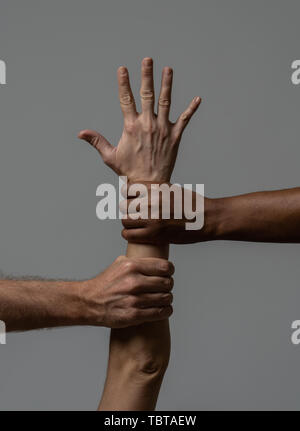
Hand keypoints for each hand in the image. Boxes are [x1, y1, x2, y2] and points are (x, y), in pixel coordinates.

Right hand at [78, 57, 200, 181]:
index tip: (123, 69)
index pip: (126, 99)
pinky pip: (184, 120)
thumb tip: (80, 133)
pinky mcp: (175, 136)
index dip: (124, 83)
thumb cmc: (128, 171)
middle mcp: (147, 124)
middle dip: (147, 76)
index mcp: (131, 126)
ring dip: (167, 84)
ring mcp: (163, 129)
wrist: (149, 184)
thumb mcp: (110, 156)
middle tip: (148, 60)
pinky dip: (191, 109)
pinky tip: (198, 99)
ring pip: (166, 102)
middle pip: (147, 94)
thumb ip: (96, 141)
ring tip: (168, 69)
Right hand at [79, 255, 173, 327]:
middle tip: (165, 287)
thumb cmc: (106, 283)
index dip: (169, 270)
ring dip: (167, 299)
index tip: (168, 273)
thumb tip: (156, 257)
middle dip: (168, 285)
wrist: (89, 302)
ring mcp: (134, 299)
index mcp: (131, 266)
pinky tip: (163, 309)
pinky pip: (160, 312)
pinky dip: (165, 311)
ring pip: (166, 298)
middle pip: (167, 283)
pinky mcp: (133, 315)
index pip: (164, 266)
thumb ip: (138, 260)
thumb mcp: (119, 264)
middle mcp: (133, 282)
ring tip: (163, 298)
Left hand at [121, 183, 217, 243]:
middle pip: (124, 206)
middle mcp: (151, 201)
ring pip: (125, 220)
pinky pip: (128, 234)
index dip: (129, 196)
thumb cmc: (190, 204)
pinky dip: (130, 235)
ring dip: (129, 224)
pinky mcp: (153, 234)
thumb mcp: (171, 189)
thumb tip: (136, 194)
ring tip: (137, 226)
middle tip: (136, 216)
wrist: (206, 218)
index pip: (127, 189)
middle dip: (128, 211)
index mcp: (155, 188)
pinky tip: (137, 235)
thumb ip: (153, 191)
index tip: (133, 201)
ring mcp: (151, 218)